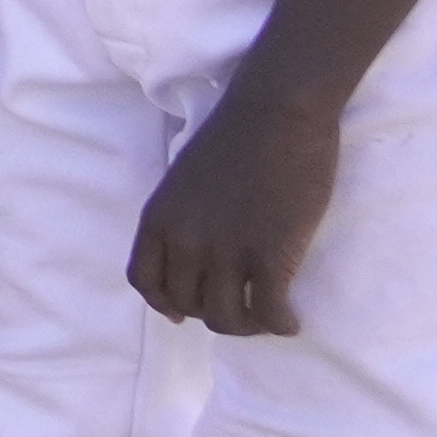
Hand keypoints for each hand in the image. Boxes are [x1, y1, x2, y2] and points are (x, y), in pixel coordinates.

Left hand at [131, 72, 345, 337]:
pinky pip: (269, 314)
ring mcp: (226, 250)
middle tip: (242, 306)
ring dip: (247, 326)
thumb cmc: (235, 137)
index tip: (187, 312)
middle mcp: (184, 240)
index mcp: (158, 219)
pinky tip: (291, 319)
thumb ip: (179, 217)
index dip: (166, 304)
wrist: (276, 110)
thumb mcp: (183, 180)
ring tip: (267, 315)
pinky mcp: (270, 255)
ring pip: (226, 320)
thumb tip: (190, 255)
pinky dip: (280, 324)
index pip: (145, 282)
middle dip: (214, 313)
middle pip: (188, 305)